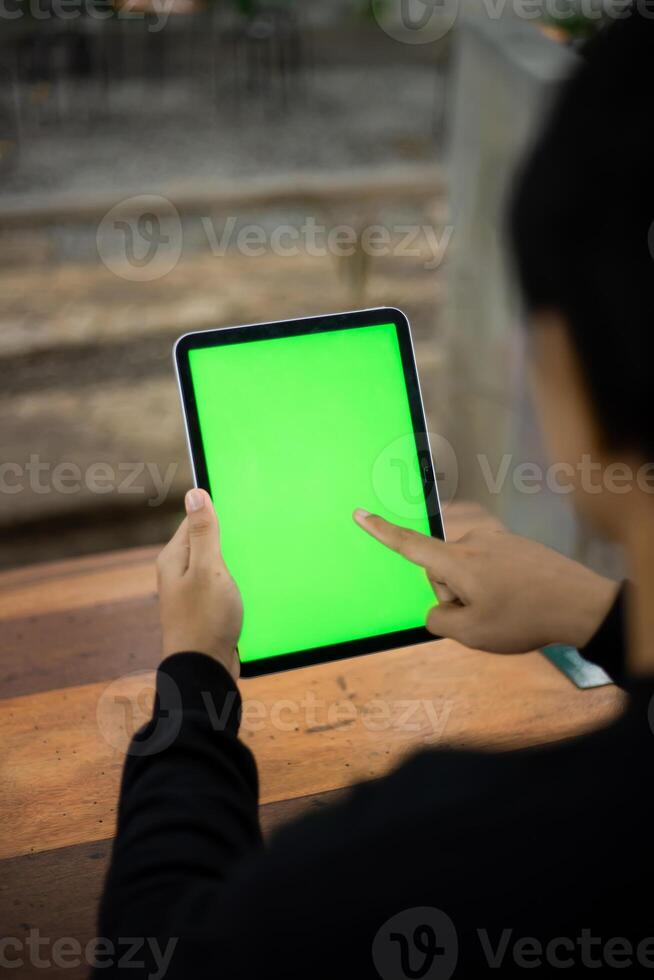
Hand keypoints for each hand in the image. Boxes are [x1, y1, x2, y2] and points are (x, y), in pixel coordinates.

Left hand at [157, 489, 241, 679]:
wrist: (204, 671)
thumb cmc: (204, 620)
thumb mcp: (208, 568)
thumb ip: (204, 532)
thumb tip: (194, 493)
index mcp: (174, 558)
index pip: (195, 520)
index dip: (218, 514)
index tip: (243, 512)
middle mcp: (178, 572)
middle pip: (207, 542)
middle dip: (230, 539)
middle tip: (253, 539)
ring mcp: (191, 592)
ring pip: (217, 565)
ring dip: (236, 563)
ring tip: (254, 565)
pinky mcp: (205, 609)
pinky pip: (222, 585)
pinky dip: (237, 582)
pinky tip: (251, 587)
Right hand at [353, 509, 618, 653]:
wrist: (580, 604)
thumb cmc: (524, 618)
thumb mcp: (472, 634)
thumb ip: (439, 621)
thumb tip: (437, 609)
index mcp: (457, 560)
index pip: (409, 545)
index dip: (381, 531)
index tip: (360, 513)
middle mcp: (473, 540)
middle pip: (441, 569)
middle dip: (452, 593)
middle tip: (483, 615)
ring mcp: (497, 538)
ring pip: (466, 568)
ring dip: (474, 588)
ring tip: (506, 608)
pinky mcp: (514, 542)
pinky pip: (488, 563)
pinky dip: (494, 582)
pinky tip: (517, 598)